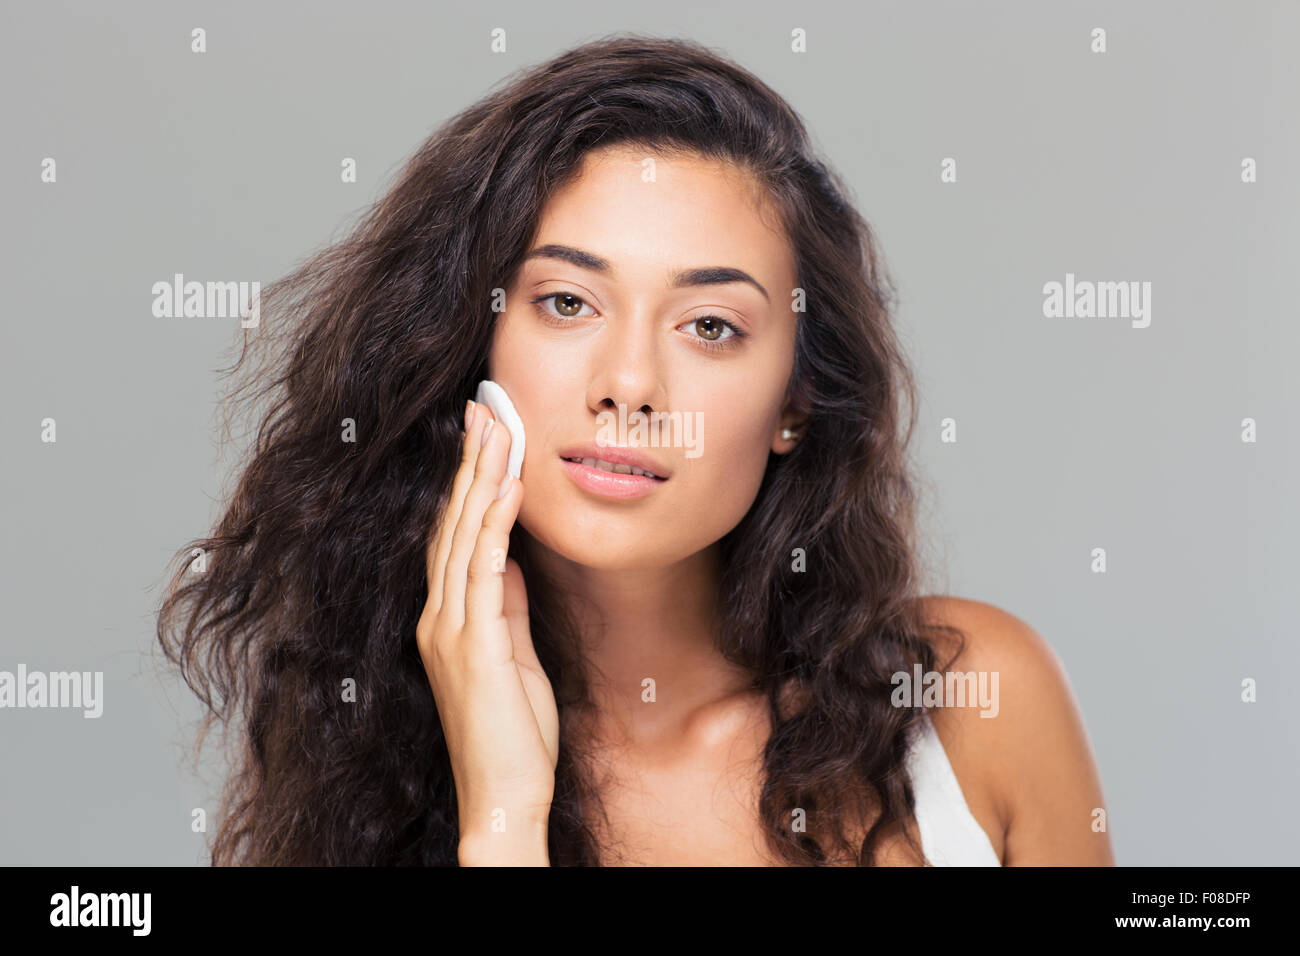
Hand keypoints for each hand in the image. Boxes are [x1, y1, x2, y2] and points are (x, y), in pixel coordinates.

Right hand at [416, 400, 556, 862]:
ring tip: (497, 429)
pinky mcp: (474, 645)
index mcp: (447, 621)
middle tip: (485, 410)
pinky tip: (505, 487)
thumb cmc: (511, 738)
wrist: (503, 796)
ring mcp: (452, 630)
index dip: (466, 485)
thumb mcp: (513, 659)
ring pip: (463, 537)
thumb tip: (511, 565)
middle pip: (452, 524)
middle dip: (470, 464)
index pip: (454, 537)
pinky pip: (483, 571)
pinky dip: (494, 524)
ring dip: (481, 479)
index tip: (484, 438)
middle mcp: (440, 618)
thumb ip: (506, 610)